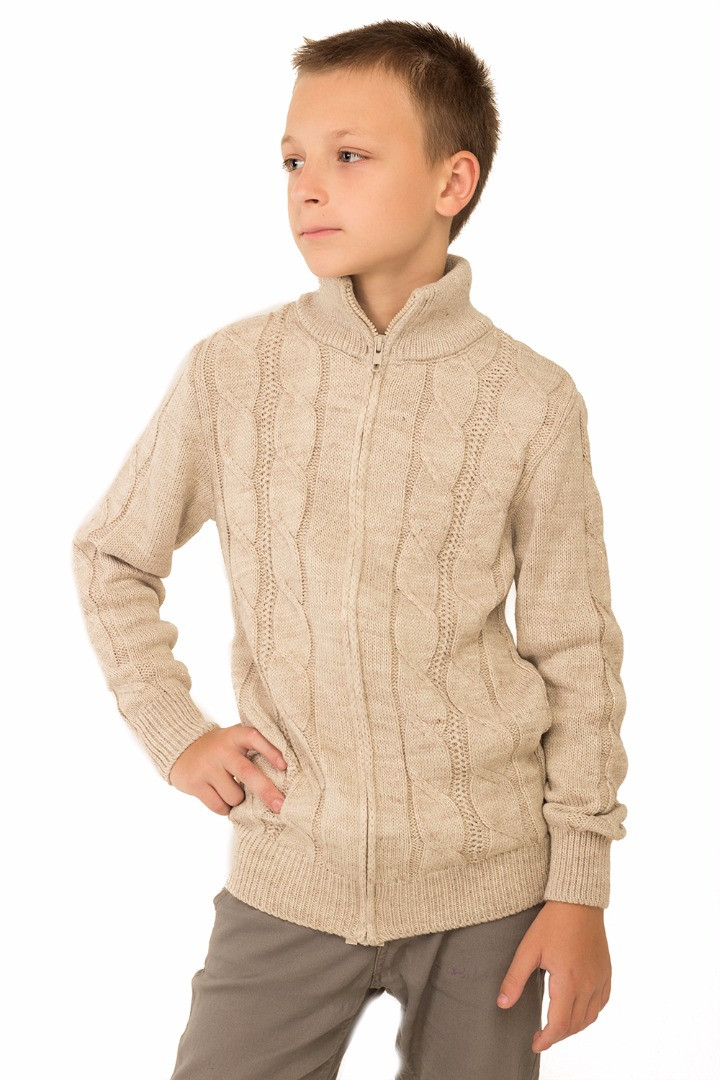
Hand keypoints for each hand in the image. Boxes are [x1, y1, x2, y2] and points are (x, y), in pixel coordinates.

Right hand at [168, 723, 287, 816]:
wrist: (181, 748)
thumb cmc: (218, 747)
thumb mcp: (233, 739)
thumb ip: (253, 747)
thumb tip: (283, 772)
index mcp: (234, 736)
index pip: (254, 738)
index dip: (270, 751)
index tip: (285, 766)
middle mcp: (221, 750)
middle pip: (247, 772)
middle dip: (266, 791)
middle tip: (280, 806)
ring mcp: (207, 767)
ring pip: (234, 795)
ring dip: (239, 801)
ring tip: (234, 792)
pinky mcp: (195, 783)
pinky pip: (219, 805)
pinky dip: (226, 809)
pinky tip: (224, 800)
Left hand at [496, 900, 611, 1053]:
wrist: (578, 900)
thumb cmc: (552, 922)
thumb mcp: (528, 949)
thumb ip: (515, 979)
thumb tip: (502, 1004)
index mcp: (568, 981)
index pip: (560, 1025)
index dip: (547, 1039)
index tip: (535, 1043)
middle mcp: (588, 984)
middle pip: (575, 1025)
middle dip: (557, 1035)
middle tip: (541, 1035)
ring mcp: (600, 979)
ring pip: (590, 1017)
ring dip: (573, 1027)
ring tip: (556, 1025)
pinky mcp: (606, 972)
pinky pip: (601, 1003)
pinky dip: (589, 1013)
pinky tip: (577, 1009)